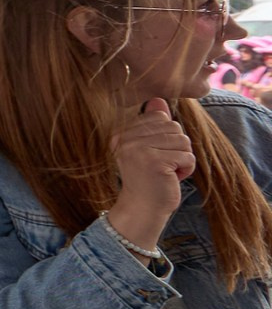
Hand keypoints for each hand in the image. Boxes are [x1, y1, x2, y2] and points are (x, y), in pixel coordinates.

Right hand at [110, 97, 192, 249]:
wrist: (142, 209)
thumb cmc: (149, 179)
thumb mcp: (149, 148)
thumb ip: (152, 124)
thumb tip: (158, 100)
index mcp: (120, 133)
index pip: (159, 118)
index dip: (166, 137)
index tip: (154, 155)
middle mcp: (125, 139)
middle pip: (173, 127)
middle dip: (177, 148)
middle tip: (162, 166)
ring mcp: (138, 150)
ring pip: (183, 140)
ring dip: (182, 159)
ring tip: (167, 172)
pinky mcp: (155, 162)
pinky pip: (187, 156)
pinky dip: (187, 169)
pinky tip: (171, 178)